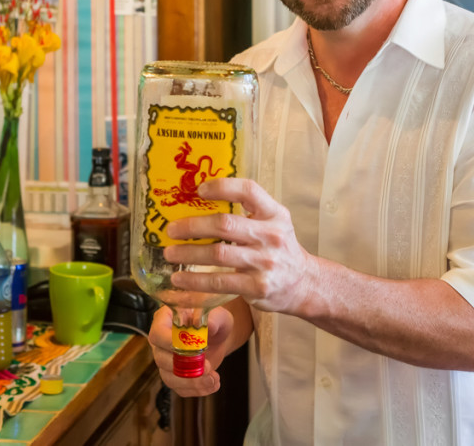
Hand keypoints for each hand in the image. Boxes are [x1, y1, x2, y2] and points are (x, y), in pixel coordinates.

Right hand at [147, 304, 234, 396]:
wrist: (218, 338)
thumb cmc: (215, 321)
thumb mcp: (219, 315)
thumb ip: (214, 318)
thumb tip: (208, 325)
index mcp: (165, 319)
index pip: (158, 333)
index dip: (169, 343)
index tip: (191, 349)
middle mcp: (160, 341)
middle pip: (161, 359)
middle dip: (186, 367)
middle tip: (208, 367)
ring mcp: (165, 360)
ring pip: (169, 378)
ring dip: (193, 383)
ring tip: (214, 380)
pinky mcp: (173, 376)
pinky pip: (179, 388)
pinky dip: (197, 389)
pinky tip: (213, 384)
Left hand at [164, 177, 318, 314]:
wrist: (303, 283)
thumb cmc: (280, 249)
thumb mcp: (274, 223)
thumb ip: (249, 212)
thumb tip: (203, 201)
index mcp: (275, 214)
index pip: (249, 191)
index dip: (222, 187)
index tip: (199, 190)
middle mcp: (271, 235)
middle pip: (225, 225)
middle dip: (193, 226)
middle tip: (171, 229)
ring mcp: (264, 262)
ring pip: (217, 254)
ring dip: (188, 254)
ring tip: (170, 253)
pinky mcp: (256, 286)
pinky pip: (219, 282)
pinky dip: (195, 281)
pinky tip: (179, 280)